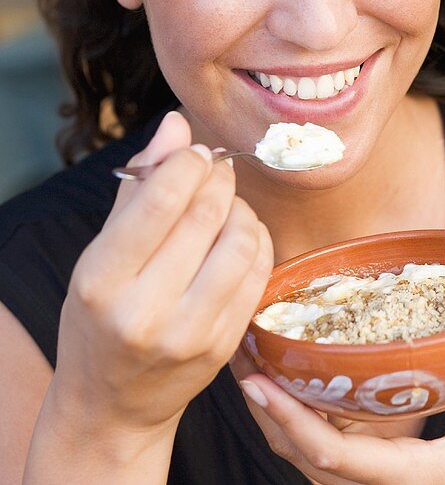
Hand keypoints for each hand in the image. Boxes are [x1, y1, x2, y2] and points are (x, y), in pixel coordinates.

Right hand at [48, 110, 273, 438]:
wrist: (111, 405)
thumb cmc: (100, 315)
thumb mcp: (101, 251)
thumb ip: (139, 185)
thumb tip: (176, 124)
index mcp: (102, 280)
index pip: (163, 199)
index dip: (189, 161)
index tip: (194, 153)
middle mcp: (144, 311)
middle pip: (206, 214)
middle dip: (218, 177)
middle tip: (215, 168)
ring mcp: (190, 333)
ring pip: (241, 239)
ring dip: (240, 207)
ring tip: (225, 204)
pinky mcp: (224, 346)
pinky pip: (259, 271)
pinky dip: (257, 238)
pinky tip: (240, 233)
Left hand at [239, 309, 444, 484]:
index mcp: (406, 480)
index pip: (332, 458)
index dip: (289, 422)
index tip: (257, 381)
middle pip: (299, 459)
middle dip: (265, 410)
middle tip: (239, 352)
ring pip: (303, 461)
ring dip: (272, 415)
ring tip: (249, 358)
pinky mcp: (370, 482)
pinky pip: (319, 458)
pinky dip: (294, 424)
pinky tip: (286, 381)